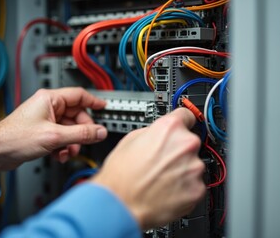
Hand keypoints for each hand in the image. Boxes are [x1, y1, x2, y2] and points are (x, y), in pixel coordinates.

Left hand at [0, 87, 107, 179]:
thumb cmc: (14, 138)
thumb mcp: (53, 136)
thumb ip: (80, 134)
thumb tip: (99, 131)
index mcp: (50, 99)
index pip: (79, 95)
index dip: (94, 102)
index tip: (104, 107)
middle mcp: (48, 107)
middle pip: (76, 116)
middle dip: (81, 132)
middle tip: (84, 142)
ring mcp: (45, 120)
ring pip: (69, 129)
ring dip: (72, 142)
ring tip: (67, 153)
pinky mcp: (42, 133)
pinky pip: (61, 137)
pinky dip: (63, 147)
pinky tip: (58, 156)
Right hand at [91, 108, 204, 228]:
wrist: (120, 204)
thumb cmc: (120, 174)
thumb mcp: (130, 139)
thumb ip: (153, 132)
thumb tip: (160, 134)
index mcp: (169, 128)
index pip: (188, 115)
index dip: (182, 122)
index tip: (183, 126)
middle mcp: (186, 145)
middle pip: (190, 141)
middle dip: (178, 149)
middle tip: (161, 160)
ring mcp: (194, 168)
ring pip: (193, 164)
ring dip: (182, 169)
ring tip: (161, 177)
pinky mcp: (197, 189)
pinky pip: (195, 183)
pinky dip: (184, 186)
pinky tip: (166, 189)